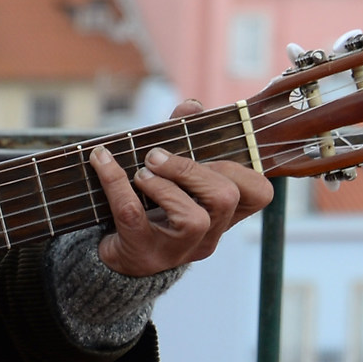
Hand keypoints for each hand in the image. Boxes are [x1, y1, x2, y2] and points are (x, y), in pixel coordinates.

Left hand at [89, 116, 270, 276]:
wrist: (116, 255)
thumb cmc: (152, 207)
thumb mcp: (172, 174)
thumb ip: (184, 138)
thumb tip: (192, 105)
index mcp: (224, 215)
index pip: (259, 194)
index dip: (242, 168)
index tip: (211, 155)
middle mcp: (208, 235)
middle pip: (225, 199)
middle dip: (192, 170)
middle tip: (156, 157)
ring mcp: (177, 250)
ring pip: (193, 218)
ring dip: (164, 185)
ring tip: (141, 173)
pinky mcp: (141, 253)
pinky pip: (132, 215)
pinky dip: (116, 182)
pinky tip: (103, 162)